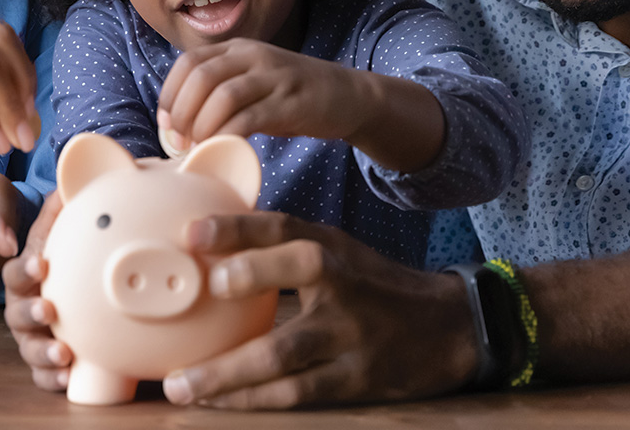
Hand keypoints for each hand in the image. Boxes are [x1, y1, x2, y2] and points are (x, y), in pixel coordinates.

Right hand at [1, 193, 71, 391]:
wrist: (52, 283)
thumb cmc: (54, 256)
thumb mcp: (54, 232)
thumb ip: (58, 211)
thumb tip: (68, 181)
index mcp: (23, 275)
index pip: (17, 271)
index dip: (27, 268)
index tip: (42, 264)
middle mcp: (21, 306)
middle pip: (17, 313)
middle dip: (32, 312)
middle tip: (50, 310)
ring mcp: (31, 335)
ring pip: (29, 347)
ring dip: (44, 350)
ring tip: (64, 353)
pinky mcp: (44, 360)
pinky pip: (42, 375)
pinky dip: (53, 378)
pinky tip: (69, 379)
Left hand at [157, 39, 367, 148]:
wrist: (348, 95)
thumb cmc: (291, 96)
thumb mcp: (253, 81)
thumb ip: (219, 91)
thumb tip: (176, 122)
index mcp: (238, 49)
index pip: (188, 62)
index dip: (169, 93)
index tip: (166, 124)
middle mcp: (253, 56)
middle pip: (200, 76)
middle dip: (181, 112)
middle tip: (178, 141)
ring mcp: (274, 77)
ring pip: (222, 96)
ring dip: (201, 126)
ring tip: (197, 148)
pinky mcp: (291, 102)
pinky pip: (249, 118)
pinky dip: (228, 136)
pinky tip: (224, 149)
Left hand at [161, 212, 475, 408]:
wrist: (449, 329)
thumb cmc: (372, 288)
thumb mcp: (338, 253)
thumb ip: (282, 248)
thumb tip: (205, 248)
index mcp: (333, 248)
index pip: (284, 227)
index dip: (240, 225)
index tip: (193, 231)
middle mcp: (344, 284)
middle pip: (299, 270)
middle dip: (250, 275)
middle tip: (203, 287)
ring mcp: (352, 334)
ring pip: (286, 352)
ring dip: (228, 372)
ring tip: (180, 385)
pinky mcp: (355, 380)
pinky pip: (297, 393)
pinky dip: (253, 399)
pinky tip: (216, 403)